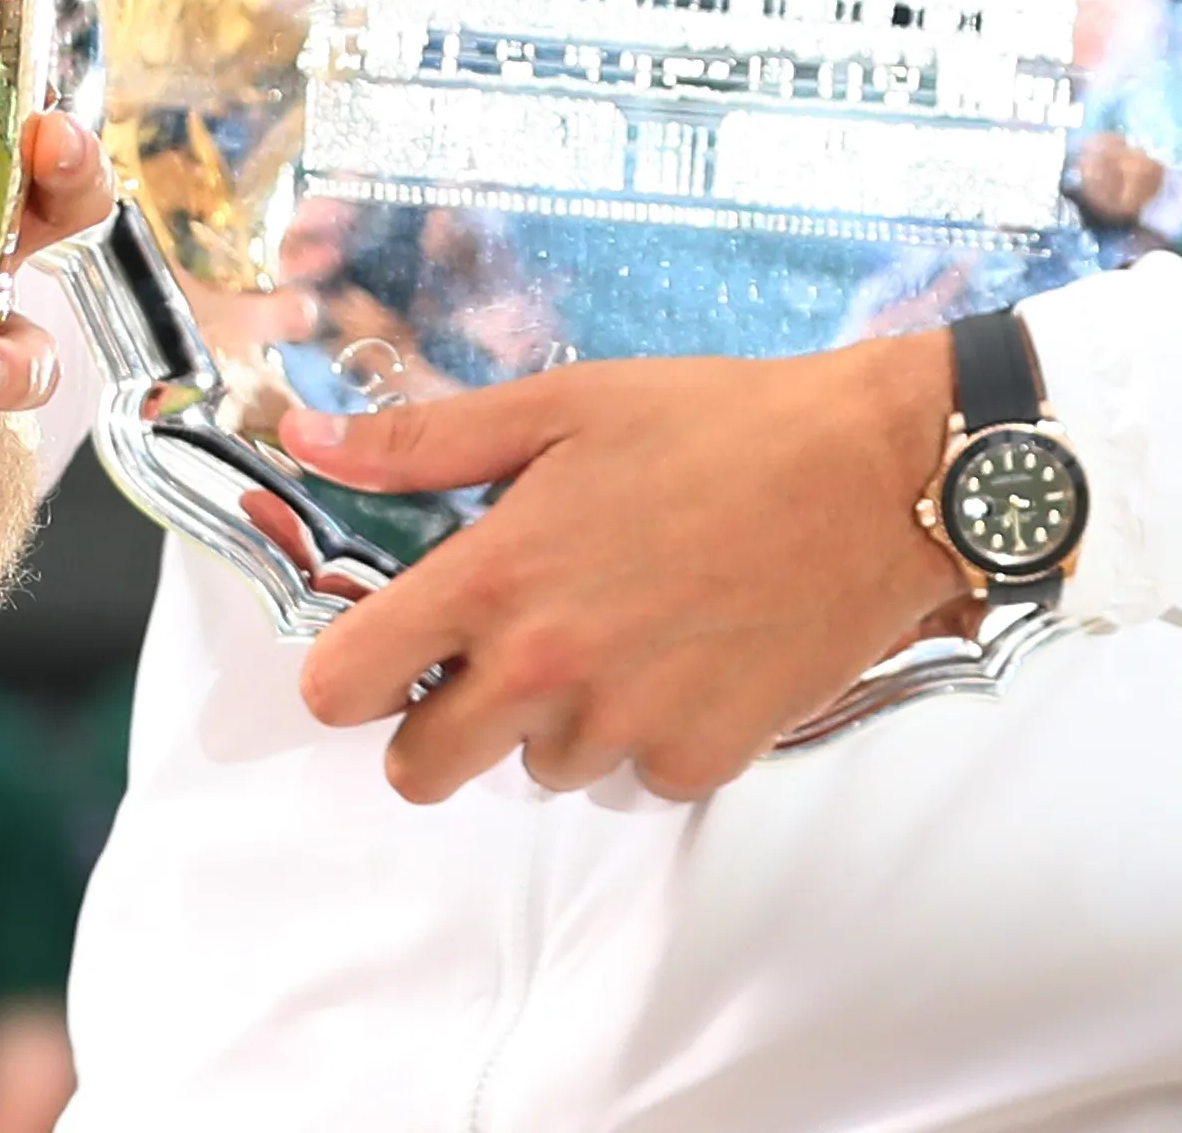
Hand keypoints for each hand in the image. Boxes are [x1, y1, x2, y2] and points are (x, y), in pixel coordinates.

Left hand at [283, 332, 966, 801]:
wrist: (874, 477)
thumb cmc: (717, 425)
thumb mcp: (560, 406)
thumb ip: (423, 440)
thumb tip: (307, 439)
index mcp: (494, 578)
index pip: (343, 687)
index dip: (346, 669)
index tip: (382, 643)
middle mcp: (545, 670)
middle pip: (419, 767)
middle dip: (436, 720)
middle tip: (493, 652)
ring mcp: (626, 725)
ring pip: (537, 769)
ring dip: (555, 721)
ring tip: (619, 627)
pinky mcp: (702, 761)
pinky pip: (635, 776)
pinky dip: (647, 735)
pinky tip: (685, 657)